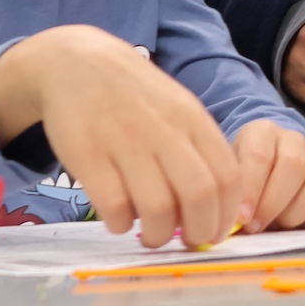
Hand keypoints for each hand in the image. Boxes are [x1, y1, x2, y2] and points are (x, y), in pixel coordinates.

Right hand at [0, 25, 241, 247]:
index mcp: (193, 121)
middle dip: (199, 231)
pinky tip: (121, 221)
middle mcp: (164, 131)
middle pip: (199, 195)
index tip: (216, 233)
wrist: (76, 63)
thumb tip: (214, 206)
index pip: (228, 177)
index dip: (226, 214)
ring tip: (153, 235)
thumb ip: (197, 150)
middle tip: (188, 242)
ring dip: (159, 234)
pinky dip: (121, 224)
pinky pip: (113, 205)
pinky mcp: (88, 155)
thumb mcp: (178, 110)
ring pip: (158, 207)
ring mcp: (125, 142)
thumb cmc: (136, 96)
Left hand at [233, 120, 304, 231]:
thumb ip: (228, 197)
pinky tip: (303, 226)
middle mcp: (293, 141)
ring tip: (276, 226)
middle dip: (273, 203)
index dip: (251, 189)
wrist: (261, 179)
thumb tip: (229, 224)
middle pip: (295, 165)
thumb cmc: (238, 183)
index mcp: (261, 133)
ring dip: (295, 214)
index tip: (241, 218)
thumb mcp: (226, 182)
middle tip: (255, 227)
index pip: (259, 155)